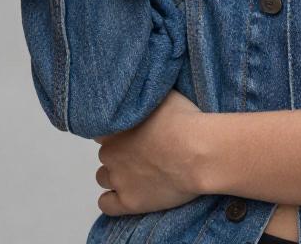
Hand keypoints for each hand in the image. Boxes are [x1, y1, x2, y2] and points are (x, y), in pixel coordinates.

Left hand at [93, 89, 207, 216]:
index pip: (105, 129)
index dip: (121, 132)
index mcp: (117, 126)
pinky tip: (126, 195)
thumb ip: (146, 99)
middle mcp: (111, 152)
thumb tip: (144, 96)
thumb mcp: (165, 96)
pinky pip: (106, 204)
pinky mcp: (128, 202)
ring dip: (116, 175)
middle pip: (106, 154)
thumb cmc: (185, 121)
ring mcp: (118, 179)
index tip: (136, 133)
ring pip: (103, 178)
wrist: (198, 153)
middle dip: (121, 153)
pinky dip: (113, 200)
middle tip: (143, 153)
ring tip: (138, 174)